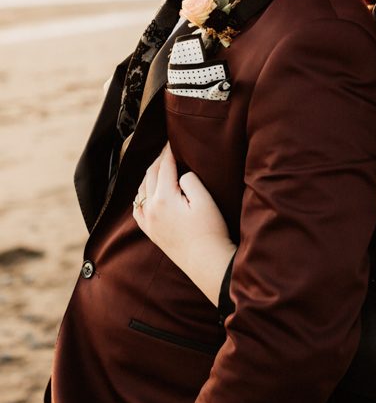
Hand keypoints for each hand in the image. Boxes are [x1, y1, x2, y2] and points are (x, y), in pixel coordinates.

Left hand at [133, 143, 236, 306]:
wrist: (205, 262)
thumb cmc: (210, 230)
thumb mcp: (205, 200)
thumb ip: (190, 180)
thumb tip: (180, 174)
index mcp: (164, 198)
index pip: (164, 166)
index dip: (169, 152)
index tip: (173, 140)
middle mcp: (151, 208)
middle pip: (151, 175)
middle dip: (159, 160)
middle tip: (168, 150)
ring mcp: (148, 221)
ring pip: (141, 189)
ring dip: (150, 175)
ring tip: (160, 167)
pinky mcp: (150, 232)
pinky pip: (137, 208)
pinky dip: (141, 195)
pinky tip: (146, 193)